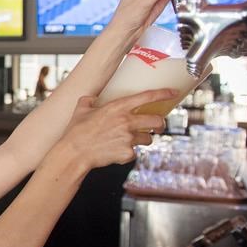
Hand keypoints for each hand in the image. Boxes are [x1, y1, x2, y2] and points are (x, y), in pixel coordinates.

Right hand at [57, 89, 175, 169]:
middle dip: (160, 124)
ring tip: (127, 140)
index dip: (163, 93)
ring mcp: (128, 139)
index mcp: (117, 107)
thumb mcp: (80, 110)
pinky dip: (127, 153)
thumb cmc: (76, 132)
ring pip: (148, 138)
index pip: (147, 97)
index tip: (172, 92)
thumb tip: (93, 99)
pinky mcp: (128, 154)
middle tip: (156, 125)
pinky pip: (134, 152)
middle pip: (158, 121)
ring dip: (142, 139)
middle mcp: (126, 122)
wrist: (74, 153)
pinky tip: (115, 151)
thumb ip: (89, 100)